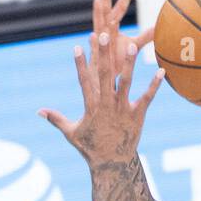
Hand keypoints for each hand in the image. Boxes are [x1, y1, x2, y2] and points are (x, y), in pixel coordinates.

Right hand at [39, 0, 163, 165]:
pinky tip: (161, 71)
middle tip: (103, 35)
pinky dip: (154, 85)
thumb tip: (39, 111)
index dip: (80, 65)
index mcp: (91, 107)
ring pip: (127, 83)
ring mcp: (123, 110)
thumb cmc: (90, 148)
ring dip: (129, 64)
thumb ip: (56, 119)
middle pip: (105, 76)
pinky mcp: (137, 116)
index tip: (77, 47)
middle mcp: (107, 106)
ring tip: (132, 45)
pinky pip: (147, 98)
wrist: (112, 165)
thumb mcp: (71, 133)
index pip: (84, 82)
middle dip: (103, 55)